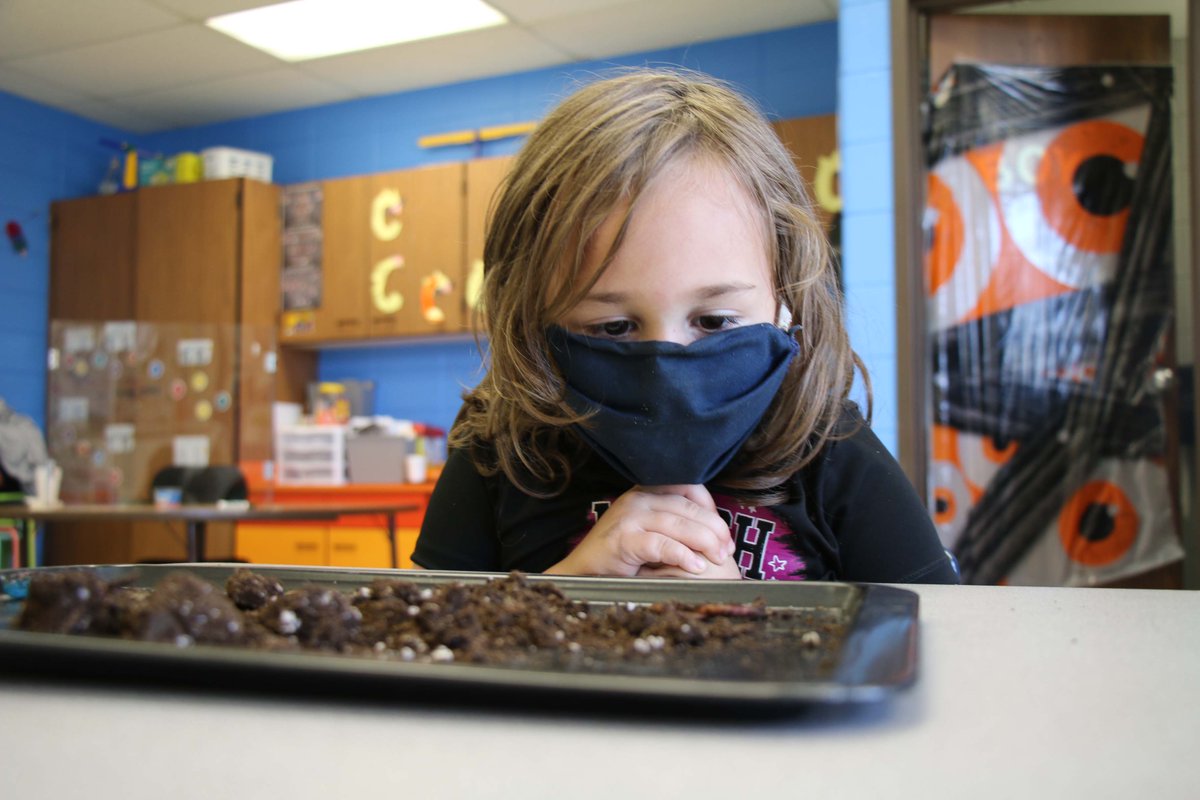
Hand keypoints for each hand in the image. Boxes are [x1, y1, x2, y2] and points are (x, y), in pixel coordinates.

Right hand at [547, 484, 733, 577]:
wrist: (583, 572)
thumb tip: (716, 534)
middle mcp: (637, 498)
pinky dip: (682, 555)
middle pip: (687, 507)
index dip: (711, 509)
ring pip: (677, 523)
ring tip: (717, 559)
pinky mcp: (623, 539)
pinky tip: (696, 567)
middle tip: (727, 551)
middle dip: (714, 529)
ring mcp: (628, 517)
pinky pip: (660, 544)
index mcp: (646, 492)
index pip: (689, 488)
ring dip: (704, 542)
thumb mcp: (651, 532)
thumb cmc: (622, 556)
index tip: (724, 535)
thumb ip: (675, 525)